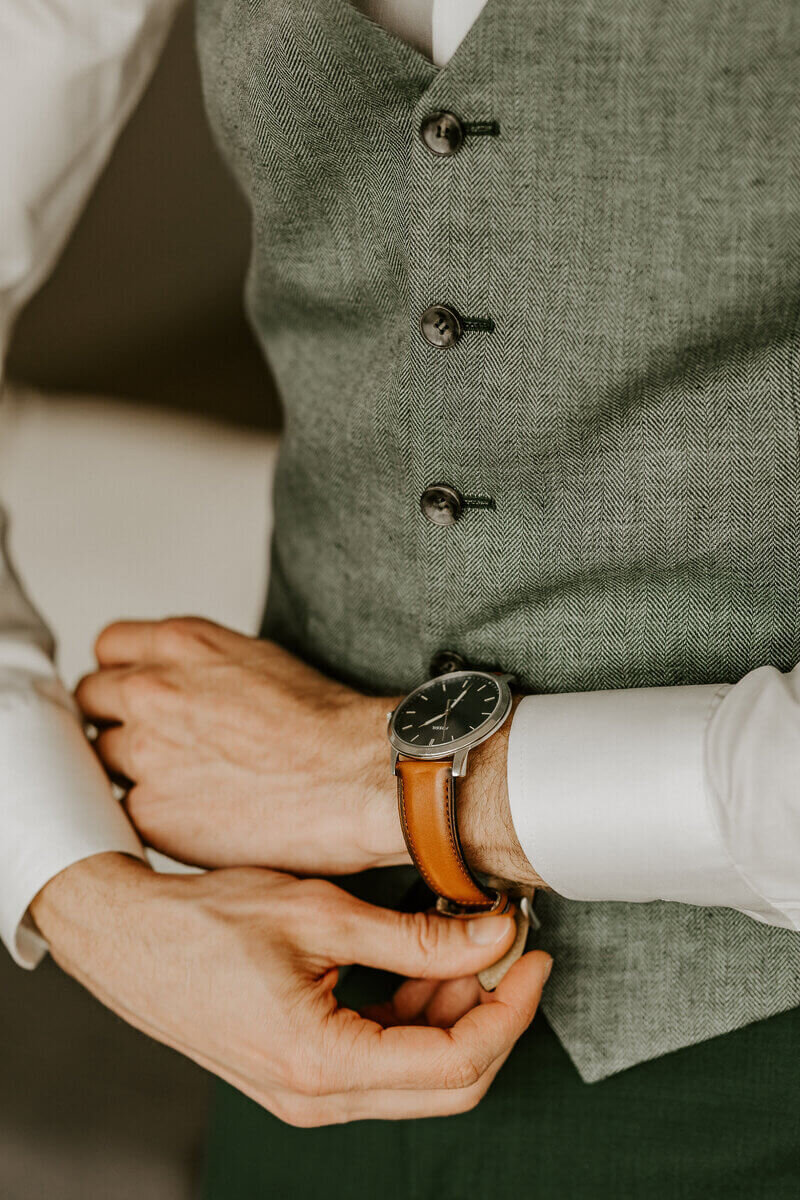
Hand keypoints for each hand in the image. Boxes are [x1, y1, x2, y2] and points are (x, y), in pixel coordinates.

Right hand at [31, 854, 551, 1125]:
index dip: (511, 1009)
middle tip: (502, 946)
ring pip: (416, 1071)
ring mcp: (307, 1093)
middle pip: (446, 1081)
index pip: (458, 1062)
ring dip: (450, 1010)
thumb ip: (417, 934)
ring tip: (452, 939)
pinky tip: (415, 961)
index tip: (534, 957)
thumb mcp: (320, 914)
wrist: (127, 938)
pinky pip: (381, 1060)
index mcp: (324, 1064)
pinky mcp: (300, 1074)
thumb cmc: (206, 922)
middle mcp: (318, 1098)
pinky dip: (412, 1014)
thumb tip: (494, 933)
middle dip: (488, 1012)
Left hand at [75, 618, 406, 872]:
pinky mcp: (150, 811)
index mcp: (178, 643)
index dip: (124, 674)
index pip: (107, 648)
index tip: (136, 695)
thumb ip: (195, 663)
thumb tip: (171, 680)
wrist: (354, 776)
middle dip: (116, 718)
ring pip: (101, 757)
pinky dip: (149, 812)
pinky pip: (123, 808)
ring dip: (129, 767)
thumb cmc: (323, 722)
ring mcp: (143, 753)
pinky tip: (189, 812)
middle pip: (91, 699)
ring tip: (179, 780)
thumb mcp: (254, 657)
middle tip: (154, 741)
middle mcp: (150, 691)